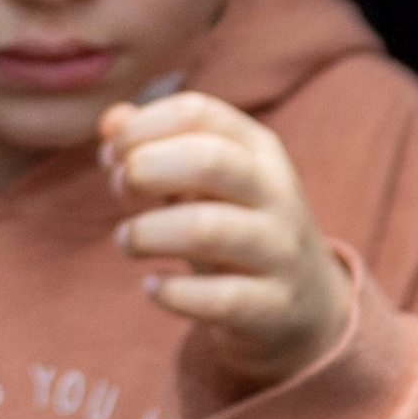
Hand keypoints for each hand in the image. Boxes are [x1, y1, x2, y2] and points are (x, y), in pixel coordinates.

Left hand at [104, 90, 344, 388]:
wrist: (308, 305)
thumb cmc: (237, 229)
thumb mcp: (205, 184)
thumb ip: (156, 147)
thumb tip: (109, 122)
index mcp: (259, 149)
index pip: (197, 113)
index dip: (142, 128)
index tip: (111, 154)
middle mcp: (276, 192)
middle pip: (208, 160)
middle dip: (146, 169)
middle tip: (118, 189)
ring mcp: (280, 250)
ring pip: (208, 229)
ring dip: (149, 233)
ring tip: (126, 240)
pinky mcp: (274, 306)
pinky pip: (220, 298)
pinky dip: (173, 293)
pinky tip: (152, 287)